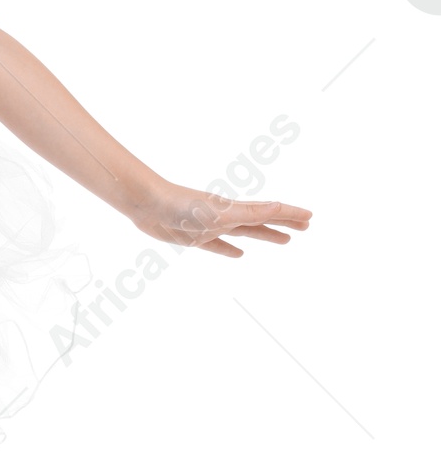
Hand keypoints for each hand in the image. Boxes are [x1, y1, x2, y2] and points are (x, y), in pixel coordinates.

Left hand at [124, 181, 312, 257]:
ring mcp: (212, 226)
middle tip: (305, 228)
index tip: (311, 217)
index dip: (291, 215)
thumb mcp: (221, 213)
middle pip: (263, 220)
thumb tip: (279, 205)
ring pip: (246, 232)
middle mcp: (228, 216)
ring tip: (283, 240)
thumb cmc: (183, 206)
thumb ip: (250, 213)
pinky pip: (219, 246)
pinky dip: (230, 250)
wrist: (148, 205)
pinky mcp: (195, 237)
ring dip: (265, 235)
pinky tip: (238, 254)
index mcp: (236, 210)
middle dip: (285, 223)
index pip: (271, 211)